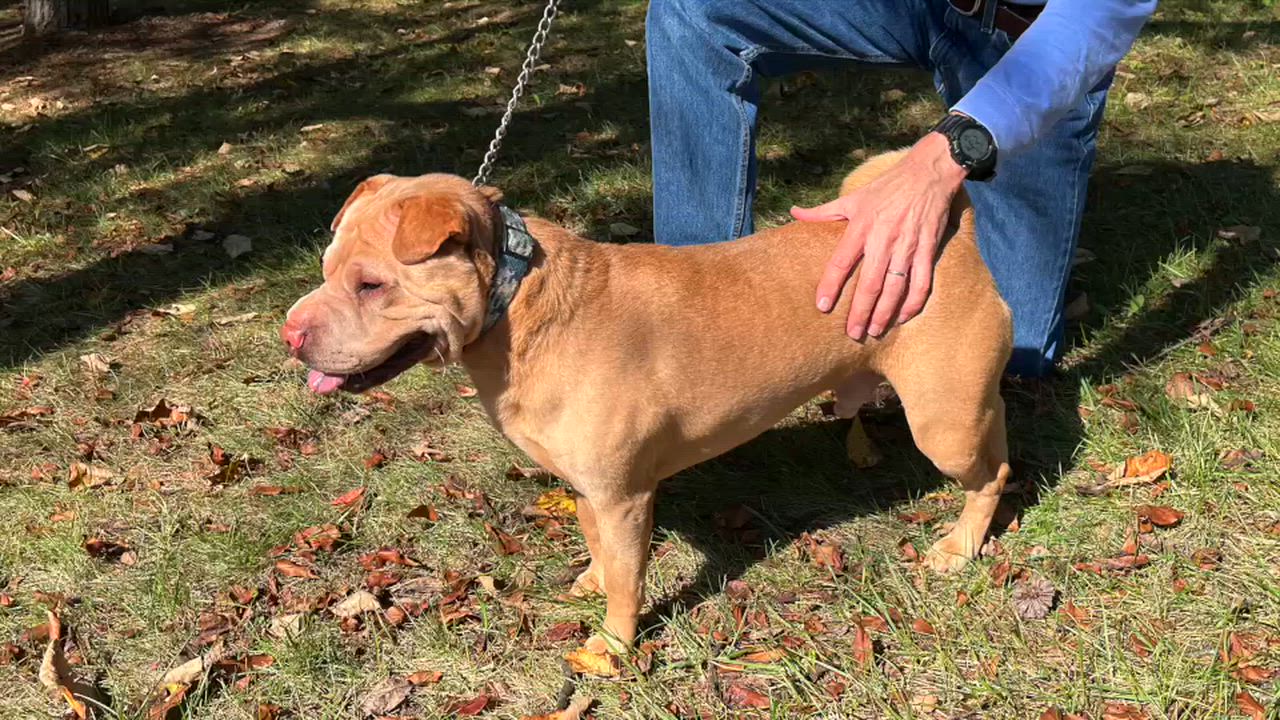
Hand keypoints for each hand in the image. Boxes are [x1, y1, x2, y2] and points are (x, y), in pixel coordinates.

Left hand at [791, 132, 966, 339]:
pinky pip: (921, 282)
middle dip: (861, 311)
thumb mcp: (853, 197)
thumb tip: (793, 212)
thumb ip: (823, 211)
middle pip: (869, 283)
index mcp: (862, 227)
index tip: (822, 306)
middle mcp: (884, 239)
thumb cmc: (887, 187)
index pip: (841, 261)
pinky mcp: (928, 249)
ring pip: (895, 288)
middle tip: (852, 333)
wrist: (928, 173)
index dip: (830, 285)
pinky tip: (903, 318)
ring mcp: (908, 246)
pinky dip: (913, 303)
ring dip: (885, 313)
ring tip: (875, 331)